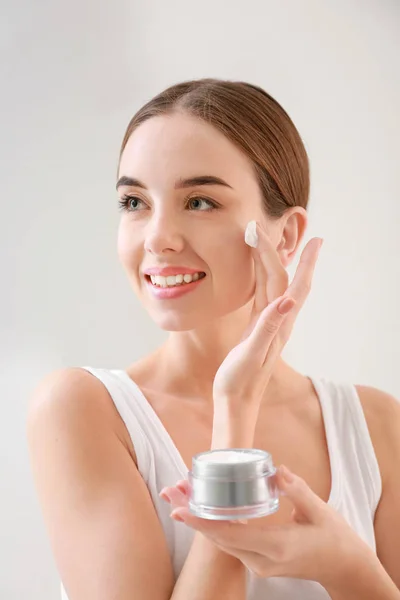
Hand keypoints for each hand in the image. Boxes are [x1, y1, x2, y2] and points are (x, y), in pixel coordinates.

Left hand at [160, 466, 370, 587]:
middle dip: (192, 515)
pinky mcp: (256, 561)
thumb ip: (297, 490)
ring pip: (220, 542)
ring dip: (198, 518)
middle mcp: (262, 560)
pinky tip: (200, 507)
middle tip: (171, 492)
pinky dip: (211, 524)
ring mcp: (258, 565)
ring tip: (178, 495)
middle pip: (217, 538)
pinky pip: (228, 543)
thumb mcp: (320, 511)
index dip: (202, 522)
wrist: (343, 567)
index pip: (231, 535)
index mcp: (276, 547)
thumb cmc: (333, 536)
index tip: (180, 510)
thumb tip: (277, 470)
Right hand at [212, 224, 322, 405]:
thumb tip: (288, 300)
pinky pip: (264, 295)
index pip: (283, 281)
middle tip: (276, 228)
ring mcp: (270, 323)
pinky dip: (262, 277)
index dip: (277, 255)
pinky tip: (260, 272)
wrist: (236, 402)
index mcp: (278, 323)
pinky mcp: (259, 328)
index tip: (264, 232)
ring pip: (275, 285)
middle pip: (283, 278)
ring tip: (270, 242)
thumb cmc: (240, 381)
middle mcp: (279, 320)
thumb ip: (269, 327)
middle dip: (280, 252)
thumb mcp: (252, 355)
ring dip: (274, 261)